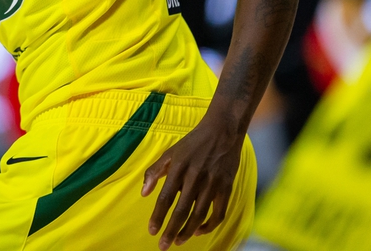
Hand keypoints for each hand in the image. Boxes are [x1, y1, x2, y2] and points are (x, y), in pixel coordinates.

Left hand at [142, 113, 243, 248]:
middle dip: (171, 231)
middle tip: (163, 246)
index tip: (151, 231)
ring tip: (178, 241)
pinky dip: (209, 226)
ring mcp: (212, 183)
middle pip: (182, 211)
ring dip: (188, 232)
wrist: (222, 131)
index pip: (166, 197)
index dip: (158, 216)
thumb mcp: (170, 152)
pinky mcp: (226, 187)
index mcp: (178, 168)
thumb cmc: (193, 143)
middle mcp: (195, 177)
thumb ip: (155, 171)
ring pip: (199, 215)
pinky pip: (219, 213)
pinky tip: (199, 231)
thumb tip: (144, 193)